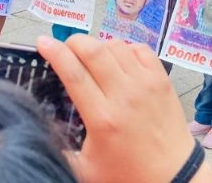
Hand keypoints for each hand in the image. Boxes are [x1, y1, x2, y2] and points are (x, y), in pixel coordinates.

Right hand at [37, 35, 211, 182]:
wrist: (173, 175)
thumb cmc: (128, 173)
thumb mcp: (86, 168)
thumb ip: (60, 149)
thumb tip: (39, 132)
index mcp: (102, 117)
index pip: (74, 74)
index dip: (55, 53)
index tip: (43, 42)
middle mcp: (124, 95)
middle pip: (94, 51)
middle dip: (74, 42)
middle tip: (65, 47)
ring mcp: (146, 84)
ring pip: (116, 46)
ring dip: (99, 45)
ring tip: (92, 56)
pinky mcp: (162, 80)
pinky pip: (141, 49)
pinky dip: (126, 48)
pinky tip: (119, 59)